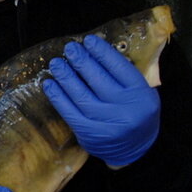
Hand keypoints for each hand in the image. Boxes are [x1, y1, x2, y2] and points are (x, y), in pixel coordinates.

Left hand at [43, 33, 160, 166]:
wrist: (136, 150)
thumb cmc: (136, 114)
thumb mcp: (140, 93)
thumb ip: (122, 76)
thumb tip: (94, 52)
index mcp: (141, 95)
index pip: (119, 67)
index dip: (102, 52)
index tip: (89, 41)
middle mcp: (126, 109)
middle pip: (98, 79)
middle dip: (81, 61)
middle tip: (69, 48)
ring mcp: (106, 123)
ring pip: (81, 95)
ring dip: (65, 76)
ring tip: (56, 63)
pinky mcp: (89, 134)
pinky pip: (69, 111)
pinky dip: (57, 96)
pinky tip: (49, 84)